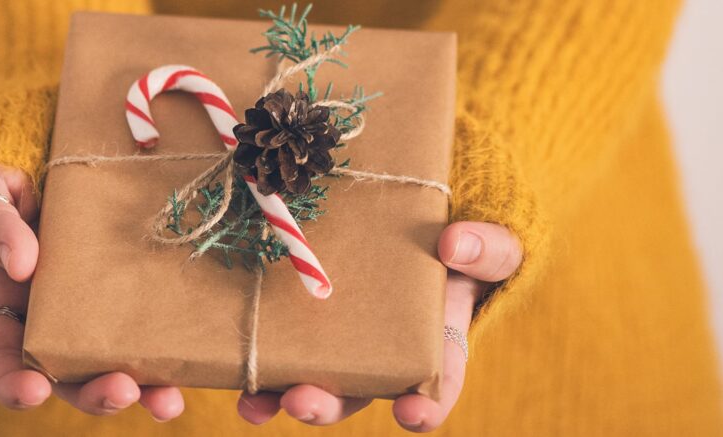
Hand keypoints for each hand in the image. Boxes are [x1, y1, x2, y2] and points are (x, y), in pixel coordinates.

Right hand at [0, 164, 183, 420]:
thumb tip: (21, 263)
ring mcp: (92, 320)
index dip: (14, 383)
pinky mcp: (129, 303)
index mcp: (5, 311)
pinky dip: (170, 356)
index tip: (34, 391)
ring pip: (114, 368)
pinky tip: (194, 362)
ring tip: (168, 400)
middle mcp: (49, 328)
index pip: (2, 360)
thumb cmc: (1, 196)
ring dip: (143, 390)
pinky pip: (148, 336)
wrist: (44, 177)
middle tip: (121, 391)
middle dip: (95, 394)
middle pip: (68, 380)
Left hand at [236, 221, 522, 430]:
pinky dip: (255, 366)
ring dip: (280, 396)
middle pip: (354, 393)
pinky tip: (232, 373)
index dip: (425, 408)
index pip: (435, 388)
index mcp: (434, 346)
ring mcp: (340, 341)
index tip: (411, 414)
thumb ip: (487, 249)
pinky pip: (279, 348)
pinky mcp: (305, 321)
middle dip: (326, 405)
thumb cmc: (461, 245)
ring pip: (310, 379)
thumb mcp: (490, 244)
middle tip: (304, 402)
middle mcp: (382, 356)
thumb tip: (454, 245)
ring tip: (254, 404)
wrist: (421, 223)